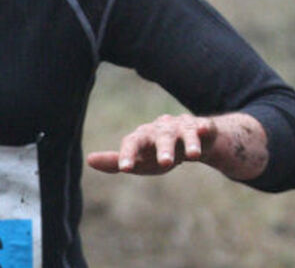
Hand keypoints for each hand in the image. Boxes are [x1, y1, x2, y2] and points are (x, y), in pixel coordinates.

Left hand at [87, 113, 215, 174]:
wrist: (187, 140)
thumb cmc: (156, 153)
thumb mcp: (138, 160)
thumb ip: (115, 162)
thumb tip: (89, 160)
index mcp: (142, 137)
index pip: (132, 143)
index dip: (128, 155)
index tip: (125, 168)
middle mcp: (160, 129)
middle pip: (160, 137)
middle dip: (163, 149)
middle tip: (166, 164)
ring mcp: (181, 126)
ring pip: (184, 132)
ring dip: (188, 142)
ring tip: (193, 155)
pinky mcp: (201, 127)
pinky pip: (203, 126)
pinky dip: (204, 128)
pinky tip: (205, 130)